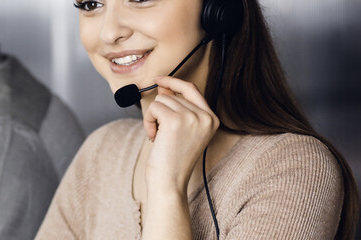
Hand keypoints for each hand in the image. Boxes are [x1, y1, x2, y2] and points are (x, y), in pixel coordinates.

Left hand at [143, 76, 219, 191]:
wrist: (169, 181)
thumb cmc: (172, 160)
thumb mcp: (178, 130)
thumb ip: (175, 107)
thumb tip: (164, 86)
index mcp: (212, 119)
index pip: (192, 89)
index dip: (174, 82)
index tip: (158, 80)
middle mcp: (206, 116)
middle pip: (172, 95)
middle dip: (159, 111)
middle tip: (158, 132)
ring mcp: (192, 117)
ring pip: (161, 100)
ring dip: (153, 118)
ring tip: (158, 137)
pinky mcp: (175, 120)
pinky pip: (154, 107)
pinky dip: (148, 121)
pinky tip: (154, 136)